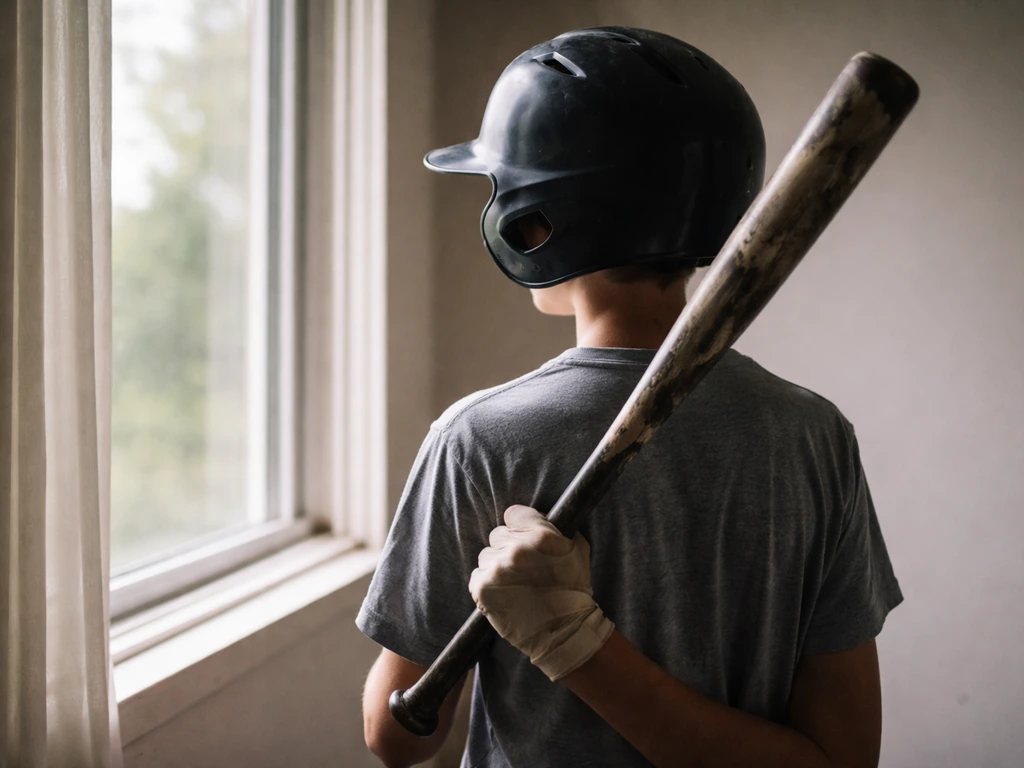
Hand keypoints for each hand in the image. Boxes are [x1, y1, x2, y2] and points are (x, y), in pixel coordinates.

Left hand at [469, 505, 613, 680]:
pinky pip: (477, 575)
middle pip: (498, 534)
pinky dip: (487, 583)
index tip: (526, 540)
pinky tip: (504, 593)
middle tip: (523, 567)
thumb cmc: (573, 590)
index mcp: (540, 535)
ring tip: (514, 583)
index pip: (513, 514)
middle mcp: (516, 549)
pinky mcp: (482, 589)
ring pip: (487, 555)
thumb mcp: (576, 548)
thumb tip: (537, 515)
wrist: (565, 632)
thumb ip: (555, 527)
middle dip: (509, 547)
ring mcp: (497, 569)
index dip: (520, 527)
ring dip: (497, 566)